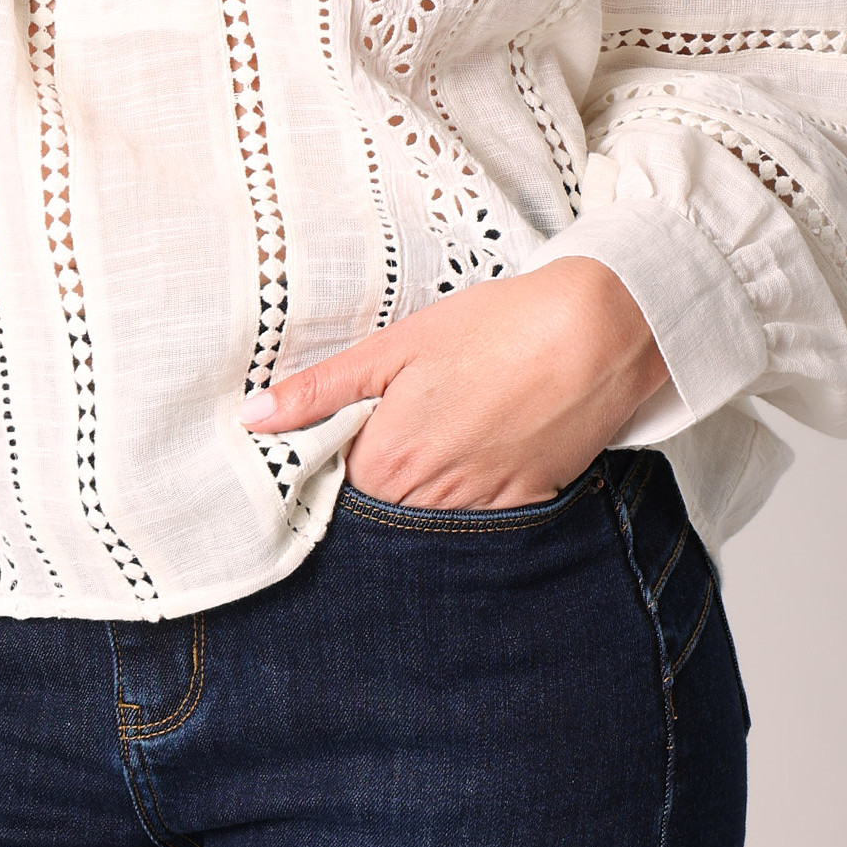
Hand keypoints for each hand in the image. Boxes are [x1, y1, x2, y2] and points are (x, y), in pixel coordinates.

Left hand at [238, 258, 671, 509]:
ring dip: (421, 490)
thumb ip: (321, 388)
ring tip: (439, 430)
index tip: (329, 436)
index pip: (331, 486)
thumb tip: (251, 418)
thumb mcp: (395, 345)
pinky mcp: (524, 504)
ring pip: (427, 517)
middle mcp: (428, 498)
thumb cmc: (493, 329)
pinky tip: (478, 444)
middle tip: (390, 427)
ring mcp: (480, 507)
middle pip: (378, 508)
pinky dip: (468, 492)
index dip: (326, 461)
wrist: (595, 333)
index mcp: (386, 459)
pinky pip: (479, 518)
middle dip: (373, 478)